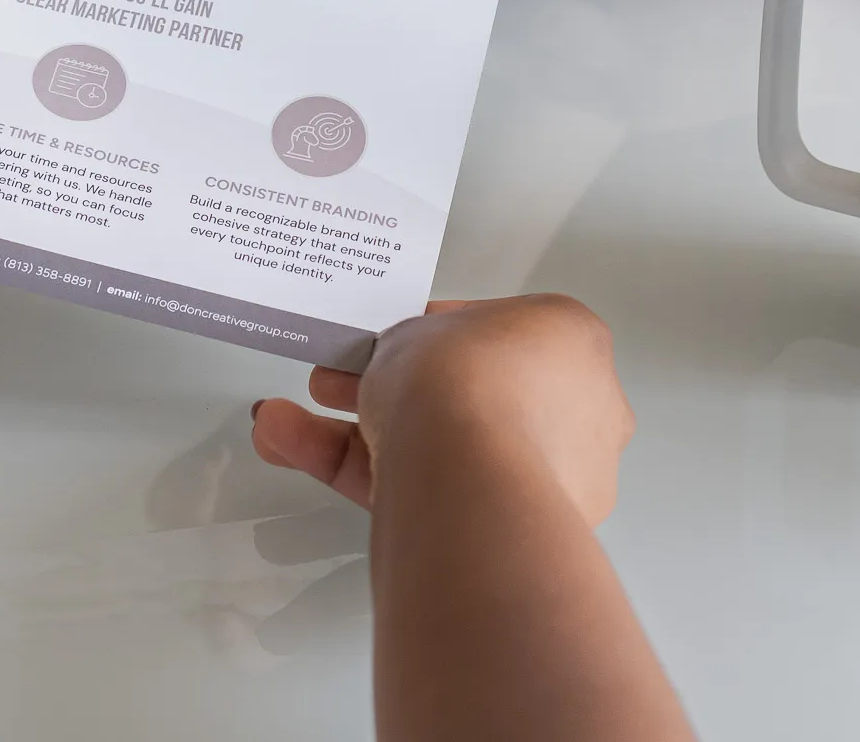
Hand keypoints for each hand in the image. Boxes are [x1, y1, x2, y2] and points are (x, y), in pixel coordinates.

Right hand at [252, 295, 633, 525]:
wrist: (469, 475)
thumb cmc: (464, 377)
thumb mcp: (419, 327)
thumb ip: (411, 345)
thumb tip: (406, 371)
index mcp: (574, 344)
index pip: (494, 335)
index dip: (429, 335)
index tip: (383, 341)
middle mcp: (576, 414)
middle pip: (464, 396)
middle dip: (385, 389)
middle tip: (333, 380)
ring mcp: (548, 480)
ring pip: (439, 448)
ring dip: (355, 433)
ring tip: (284, 423)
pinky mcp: (505, 532)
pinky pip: (426, 491)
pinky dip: (359, 473)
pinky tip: (291, 446)